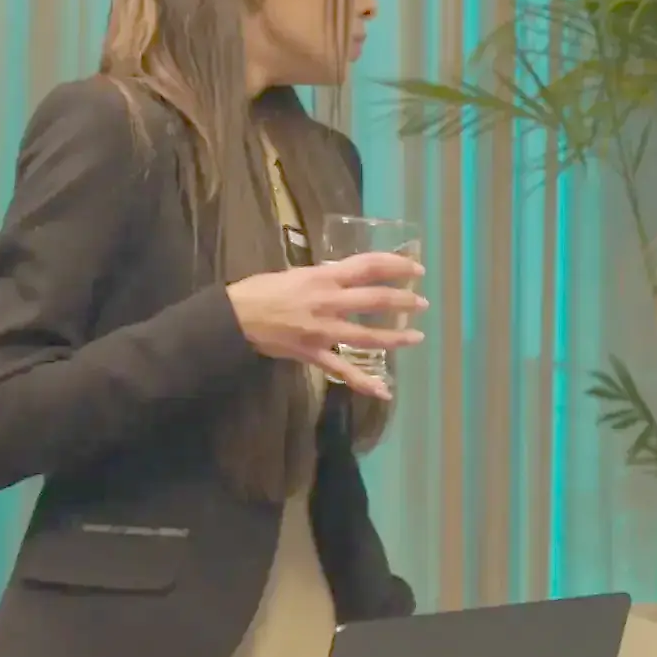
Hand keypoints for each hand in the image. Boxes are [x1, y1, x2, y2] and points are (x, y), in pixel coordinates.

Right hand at [226, 252, 427, 399]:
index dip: (395, 266)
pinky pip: (343, 371)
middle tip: (422, 303)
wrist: (234, 317)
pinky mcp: (314, 354)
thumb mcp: (295, 273)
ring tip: (417, 337)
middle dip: (403, 301)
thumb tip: (345, 277)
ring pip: (367, 337)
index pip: (368, 266)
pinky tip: (383, 391)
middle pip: (375, 300)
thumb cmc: (260, 290)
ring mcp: (323, 331)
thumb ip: (324, 277)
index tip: (416, 269)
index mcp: (323, 277)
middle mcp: (328, 302)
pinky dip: (364, 382)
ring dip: (395, 338)